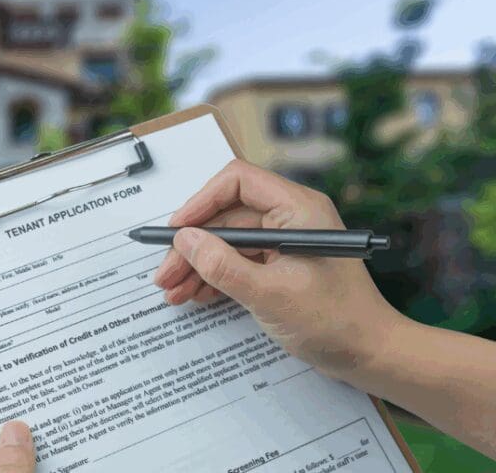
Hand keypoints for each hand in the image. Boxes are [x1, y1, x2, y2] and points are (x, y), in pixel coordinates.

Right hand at [152, 160, 405, 378]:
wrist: (371, 355)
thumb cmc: (336, 322)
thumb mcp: (270, 294)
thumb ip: (223, 265)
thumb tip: (185, 241)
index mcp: (298, 209)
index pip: (238, 182)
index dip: (201, 203)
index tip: (177, 231)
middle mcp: (291, 217)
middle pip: (227, 216)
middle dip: (193, 245)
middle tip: (166, 272)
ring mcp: (286, 242)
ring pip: (229, 241)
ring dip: (199, 264)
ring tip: (173, 290)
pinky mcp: (282, 265)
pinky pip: (240, 261)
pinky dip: (216, 277)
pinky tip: (196, 294)